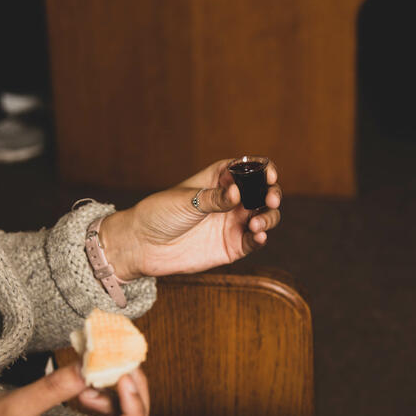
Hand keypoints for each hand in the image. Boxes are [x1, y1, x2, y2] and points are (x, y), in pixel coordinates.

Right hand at [0, 364, 148, 415]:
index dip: (135, 413)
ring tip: (94, 372)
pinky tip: (83, 384)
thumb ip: (56, 388)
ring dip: (116, 396)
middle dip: (132, 399)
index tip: (127, 379)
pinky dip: (100, 398)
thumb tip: (92, 365)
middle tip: (123, 364)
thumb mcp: (14, 407)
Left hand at [99, 158, 282, 278]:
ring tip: (256, 223)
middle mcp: (231, 200)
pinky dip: (260, 238)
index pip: (249, 169)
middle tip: (270, 200)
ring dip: (268, 218)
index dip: (265, 169)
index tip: (270, 175)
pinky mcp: (232, 246)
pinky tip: (257, 236)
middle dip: (272, 194)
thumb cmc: (160, 213)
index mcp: (220, 179)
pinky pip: (254, 241)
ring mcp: (233, 223)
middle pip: (263, 193)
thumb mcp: (186, 200)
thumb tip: (238, 193)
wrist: (143, 245)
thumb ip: (214, 198)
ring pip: (264, 216)